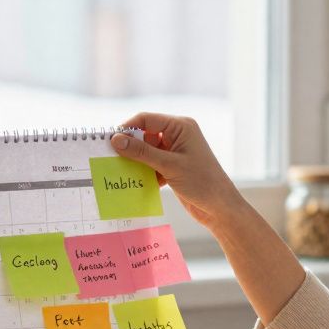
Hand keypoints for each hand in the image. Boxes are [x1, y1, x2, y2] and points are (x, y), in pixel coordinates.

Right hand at [111, 113, 243, 229]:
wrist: (219, 208)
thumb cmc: (201, 183)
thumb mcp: (169, 165)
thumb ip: (141, 152)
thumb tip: (116, 139)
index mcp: (181, 126)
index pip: (146, 119)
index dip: (127, 128)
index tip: (109, 141)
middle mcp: (178, 134)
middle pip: (145, 134)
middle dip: (130, 146)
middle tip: (111, 158)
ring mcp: (176, 150)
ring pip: (147, 150)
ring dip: (136, 161)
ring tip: (121, 172)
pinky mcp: (173, 166)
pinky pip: (152, 163)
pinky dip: (144, 171)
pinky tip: (136, 182)